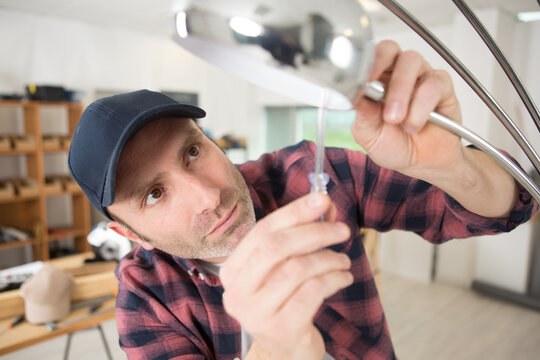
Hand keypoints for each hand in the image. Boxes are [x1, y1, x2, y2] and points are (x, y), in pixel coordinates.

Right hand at [220, 192, 352, 359]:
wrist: (284, 349)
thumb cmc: (285, 301)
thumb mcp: (285, 268)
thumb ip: (300, 237)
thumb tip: (326, 206)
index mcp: (233, 270)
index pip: (263, 231)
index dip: (294, 212)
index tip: (322, 200)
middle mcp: (237, 291)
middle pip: (276, 247)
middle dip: (314, 232)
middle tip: (342, 230)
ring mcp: (255, 313)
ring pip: (297, 269)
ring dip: (328, 259)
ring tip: (343, 260)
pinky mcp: (280, 329)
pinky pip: (312, 292)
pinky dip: (334, 279)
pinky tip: (343, 277)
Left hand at [353, 40, 463, 179]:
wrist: (424, 164)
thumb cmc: (395, 145)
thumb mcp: (370, 135)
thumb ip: (363, 114)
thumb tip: (354, 94)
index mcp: (375, 81)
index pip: (367, 57)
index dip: (362, 64)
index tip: (358, 80)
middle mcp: (397, 73)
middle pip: (390, 49)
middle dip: (380, 67)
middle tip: (377, 95)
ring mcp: (420, 77)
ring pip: (411, 62)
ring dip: (400, 92)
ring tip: (395, 120)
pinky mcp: (442, 87)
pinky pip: (433, 84)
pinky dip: (421, 106)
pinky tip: (414, 125)